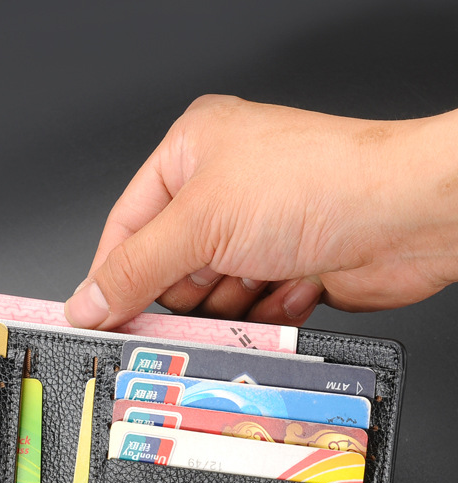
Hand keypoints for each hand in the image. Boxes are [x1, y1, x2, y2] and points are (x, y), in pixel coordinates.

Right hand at [64, 96, 457, 327]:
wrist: (409, 216)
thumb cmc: (320, 183)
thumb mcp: (201, 224)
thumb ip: (133, 269)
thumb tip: (87, 301)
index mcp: (191, 152)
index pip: (126, 225)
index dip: (111, 274)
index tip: (98, 316)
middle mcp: (221, 188)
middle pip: (166, 267)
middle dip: (190, 286)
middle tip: (207, 285)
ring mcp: (255, 228)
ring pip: (208, 295)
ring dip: (234, 298)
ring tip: (262, 273)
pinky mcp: (284, 263)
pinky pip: (247, 308)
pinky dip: (267, 305)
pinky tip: (293, 280)